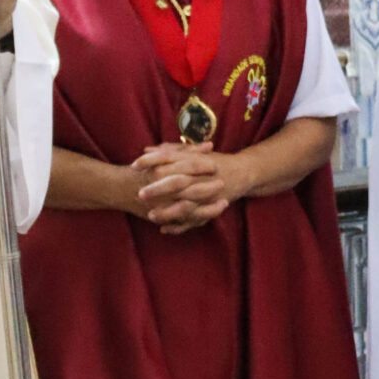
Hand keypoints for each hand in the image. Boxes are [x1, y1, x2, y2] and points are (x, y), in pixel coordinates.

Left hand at [134, 141, 249, 233]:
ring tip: (150, 216)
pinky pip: (195, 220)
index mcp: (195, 160)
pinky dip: (179, 226)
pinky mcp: (212, 208)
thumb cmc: (214, 161)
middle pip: (177, 181)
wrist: (244, 172)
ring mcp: (208, 194)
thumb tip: (145, 149)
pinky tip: (164, 229)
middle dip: (158, 189)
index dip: (151, 161)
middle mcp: (201, 176)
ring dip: (167, 212)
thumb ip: (170, 151)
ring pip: (186, 204)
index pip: (170, 157)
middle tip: (140, 194)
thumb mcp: (193, 153)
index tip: (134, 165)